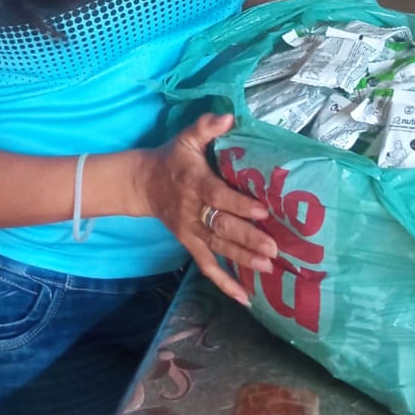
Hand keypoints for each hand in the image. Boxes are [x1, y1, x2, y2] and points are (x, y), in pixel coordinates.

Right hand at [137, 112, 274, 303]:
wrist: (142, 184)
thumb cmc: (172, 159)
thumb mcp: (186, 138)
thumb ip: (206, 127)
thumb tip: (228, 117)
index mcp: (195, 183)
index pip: (218, 196)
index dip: (239, 205)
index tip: (262, 211)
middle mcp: (193, 211)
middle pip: (221, 227)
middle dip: (248, 238)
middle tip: (273, 248)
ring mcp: (191, 231)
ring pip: (218, 249)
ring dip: (242, 259)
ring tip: (267, 267)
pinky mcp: (190, 244)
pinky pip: (206, 267)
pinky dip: (224, 283)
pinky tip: (244, 297)